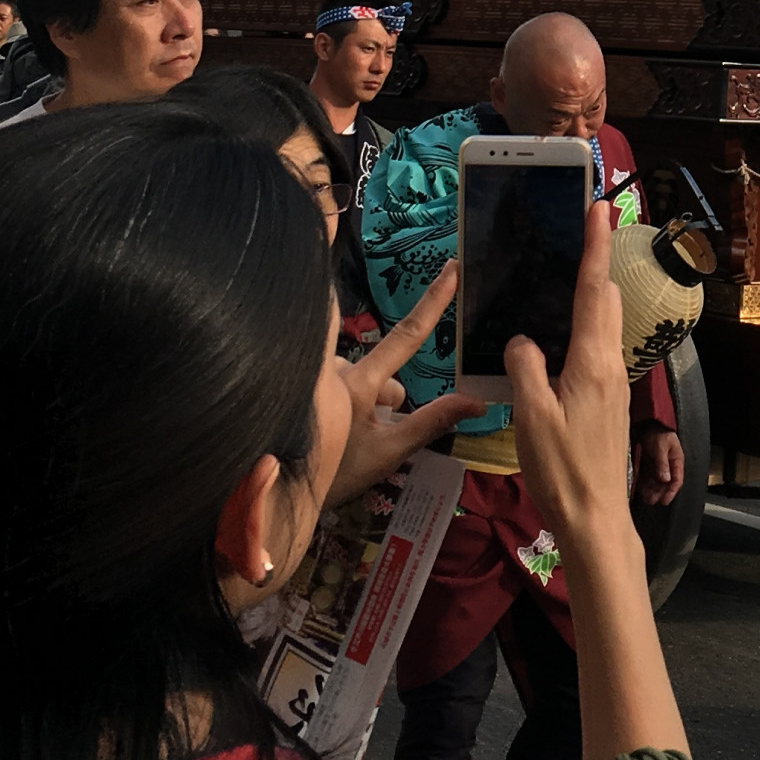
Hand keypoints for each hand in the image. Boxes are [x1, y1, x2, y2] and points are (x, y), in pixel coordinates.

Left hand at [325, 264, 479, 508]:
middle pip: (388, 379)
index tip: (451, 267)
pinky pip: (346, 386)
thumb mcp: (390, 452)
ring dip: (369, 408)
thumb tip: (477, 401)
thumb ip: (433, 421)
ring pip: (369, 384)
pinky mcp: (309, 381)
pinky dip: (349, 406)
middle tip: (369, 440)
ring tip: (346, 445)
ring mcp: (321, 374)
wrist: (282, 492)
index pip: (406, 335)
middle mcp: (338, 368)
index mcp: (360, 383)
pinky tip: (332, 434)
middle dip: (390, 405)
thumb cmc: (336, 472)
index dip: (432, 300)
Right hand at [508, 204, 637, 556]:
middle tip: (576, 235)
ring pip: (604, 325)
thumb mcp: (531, 417)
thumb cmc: (562, 471)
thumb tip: (521, 340)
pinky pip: (597, 348)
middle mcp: (610, 365)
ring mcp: (613, 384)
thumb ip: (524, 369)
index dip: (596, 245)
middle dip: (595, 264)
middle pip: (606, 300)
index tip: (600, 207)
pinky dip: (583, 326)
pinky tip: (559, 338)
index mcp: (593, 361)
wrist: (595, 520)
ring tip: (564, 278)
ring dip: (590, 296)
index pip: (594, 289)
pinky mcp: (608, 402)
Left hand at [635, 425, 686, 507]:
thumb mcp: (661, 447)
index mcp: (676, 460)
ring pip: (655, 481)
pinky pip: (647, 476)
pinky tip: (640, 489)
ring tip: (645, 498)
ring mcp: (658, 464)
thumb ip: (662, 463)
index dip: (671, 492)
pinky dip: (644, 483)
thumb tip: (665, 479)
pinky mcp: (649, 463)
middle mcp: (668, 465)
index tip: (665, 501)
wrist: (647, 422)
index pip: (677, 480)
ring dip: (651, 490)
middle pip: (665, 483)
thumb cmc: (658, 432)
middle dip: (658, 493)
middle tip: (651, 501)